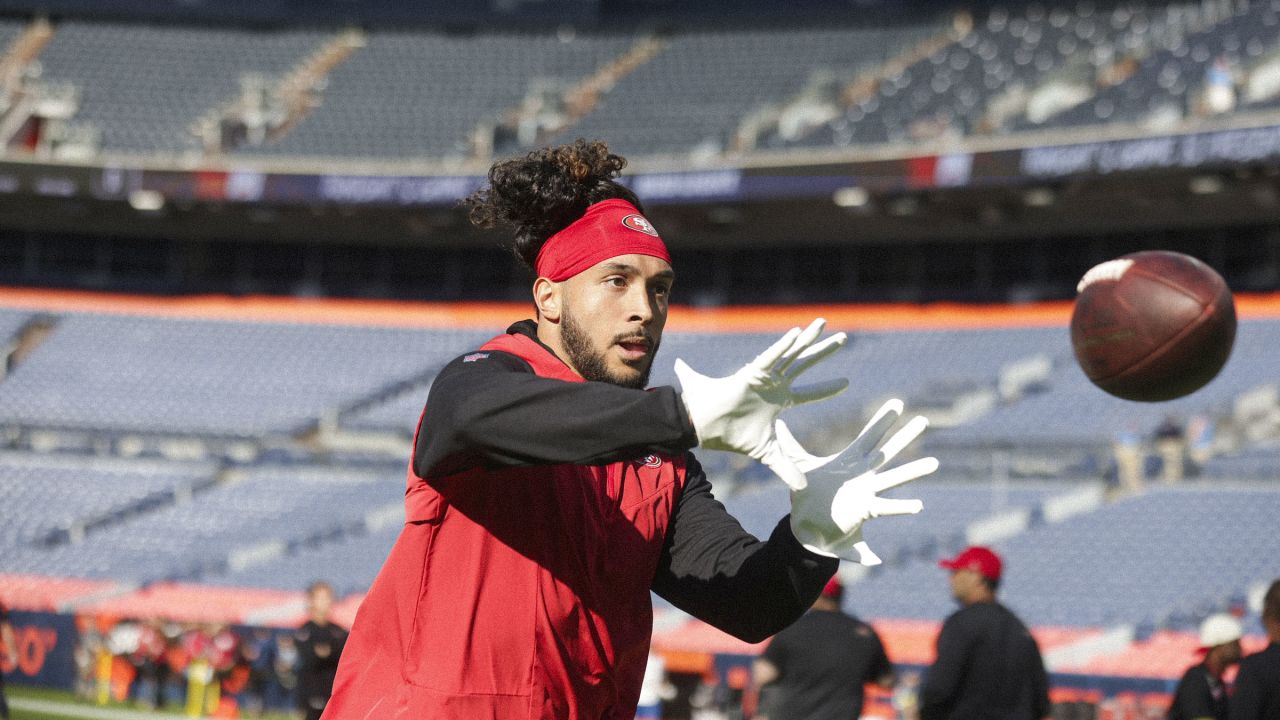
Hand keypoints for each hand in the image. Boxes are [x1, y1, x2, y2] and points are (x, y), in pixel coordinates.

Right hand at [675, 318, 847, 490]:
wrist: (707, 429)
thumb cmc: (733, 437)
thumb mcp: (768, 454)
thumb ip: (786, 468)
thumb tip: (803, 489)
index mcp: (780, 400)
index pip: (810, 393)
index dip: (827, 389)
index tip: (848, 384)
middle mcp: (775, 384)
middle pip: (805, 364)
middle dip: (824, 352)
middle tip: (845, 338)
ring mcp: (765, 377)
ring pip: (791, 354)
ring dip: (808, 339)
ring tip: (824, 323)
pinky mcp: (752, 373)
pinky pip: (771, 357)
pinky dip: (783, 346)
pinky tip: (798, 334)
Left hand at [777, 399, 937, 564]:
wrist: (809, 525)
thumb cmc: (808, 494)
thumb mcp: (799, 466)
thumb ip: (790, 444)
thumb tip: (776, 424)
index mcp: (850, 461)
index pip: (869, 436)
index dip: (882, 421)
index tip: (897, 403)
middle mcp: (864, 474)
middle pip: (887, 451)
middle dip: (904, 436)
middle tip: (923, 420)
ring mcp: (868, 491)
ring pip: (894, 478)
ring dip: (913, 471)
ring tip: (933, 463)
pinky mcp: (866, 511)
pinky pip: (887, 508)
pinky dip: (902, 507)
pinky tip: (918, 505)